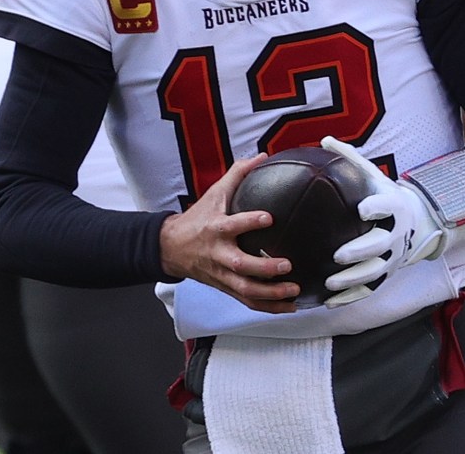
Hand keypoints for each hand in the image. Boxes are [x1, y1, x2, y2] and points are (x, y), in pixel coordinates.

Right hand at [158, 154, 299, 313]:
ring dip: (271, 294)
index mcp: (215, 229)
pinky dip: (268, 307)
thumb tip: (261, 157)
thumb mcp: (214, 194)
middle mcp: (218, 255)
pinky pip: (247, 301)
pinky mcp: (226, 288)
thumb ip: (238, 174)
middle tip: (286, 264)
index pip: (232, 225)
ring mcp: (222, 275)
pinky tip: (289, 306)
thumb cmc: (197, 220)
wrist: (171, 249)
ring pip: (245, 290)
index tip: (269, 218)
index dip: (249, 221)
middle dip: (264, 268)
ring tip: (293, 291)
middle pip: (240, 266)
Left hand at [320, 137, 442, 307]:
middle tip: (338, 255)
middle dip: (360, 252)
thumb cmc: (384, 195)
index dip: (378, 208)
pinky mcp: (387, 274)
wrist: (415, 221)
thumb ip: (350, 159)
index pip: (388, 207)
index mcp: (394, 208)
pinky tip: (329, 302)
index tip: (362, 208)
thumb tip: (324, 139)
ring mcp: (393, 258)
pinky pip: (369, 289)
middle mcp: (396, 235)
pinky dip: (351, 297)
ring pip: (375, 273)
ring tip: (330, 283)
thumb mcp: (373, 175)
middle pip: (380, 246)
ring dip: (353, 280)